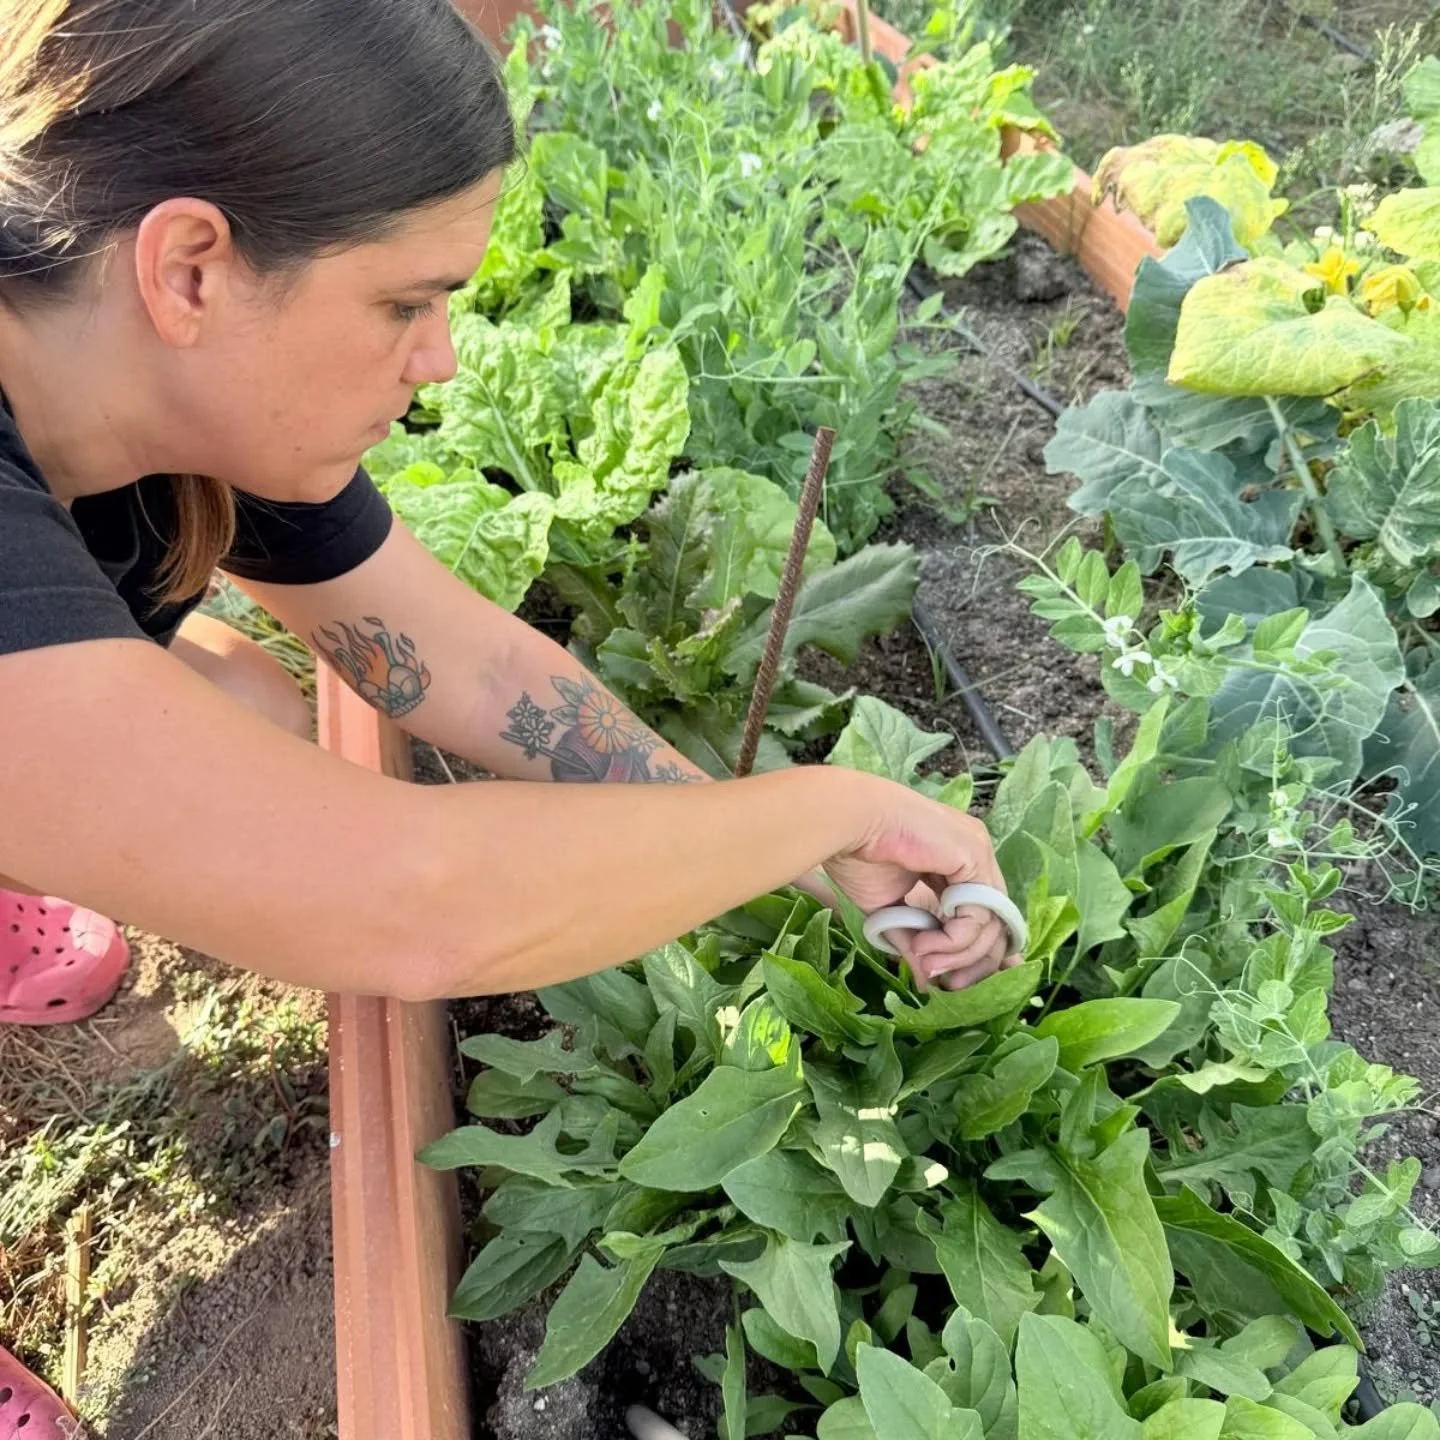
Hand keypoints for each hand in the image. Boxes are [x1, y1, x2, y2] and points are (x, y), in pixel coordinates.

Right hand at [822, 778, 1019, 992]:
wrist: (846, 823)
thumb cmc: (859, 855)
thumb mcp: (890, 911)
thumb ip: (915, 941)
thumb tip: (929, 982)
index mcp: (956, 862)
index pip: (983, 915)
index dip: (973, 952)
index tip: (955, 982)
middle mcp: (974, 855)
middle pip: (995, 922)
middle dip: (973, 961)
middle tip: (950, 987)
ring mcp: (978, 852)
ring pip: (990, 923)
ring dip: (958, 953)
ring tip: (925, 960)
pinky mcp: (974, 856)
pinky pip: (979, 914)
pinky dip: (955, 940)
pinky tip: (925, 945)